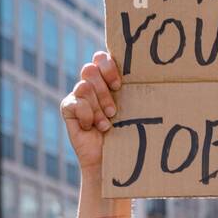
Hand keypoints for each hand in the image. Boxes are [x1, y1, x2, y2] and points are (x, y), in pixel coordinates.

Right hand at [60, 50, 121, 170]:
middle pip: (90, 70)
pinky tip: (91, 127)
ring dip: (97, 108)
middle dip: (103, 92)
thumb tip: (149, 74)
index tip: (118, 85)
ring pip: (83, 87)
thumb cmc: (125, 133)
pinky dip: (86, 116)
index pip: (101, 58)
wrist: (109, 159)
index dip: (108, 67)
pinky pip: (75, 103)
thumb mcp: (132, 110)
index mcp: (107, 79)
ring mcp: (78, 95)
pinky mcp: (68, 107)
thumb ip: (133, 91)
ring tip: (106, 125)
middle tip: (113, 111)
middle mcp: (91, 84)